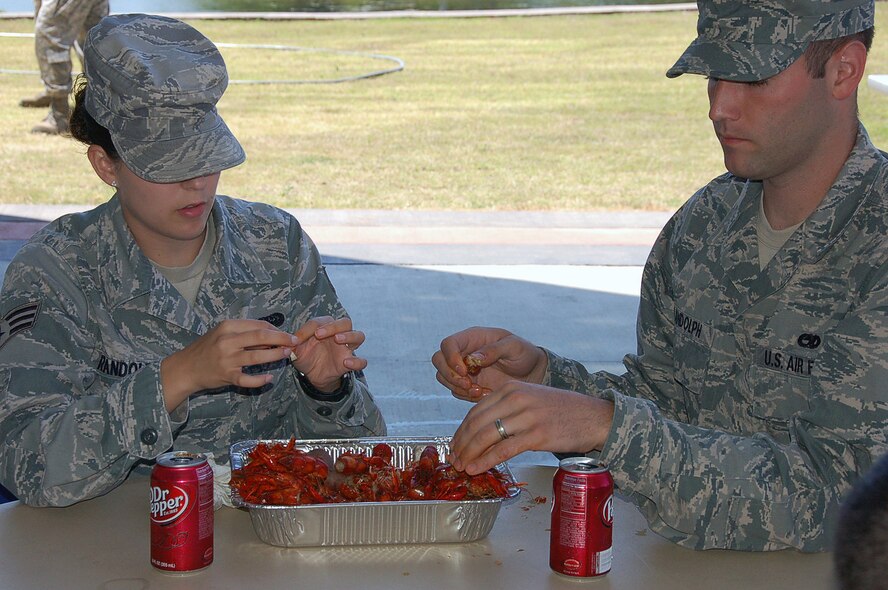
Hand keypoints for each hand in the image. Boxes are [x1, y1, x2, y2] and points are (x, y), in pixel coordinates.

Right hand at [161, 319, 297, 410]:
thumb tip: (271, 334)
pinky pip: (248, 379)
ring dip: (276, 356)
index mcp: (227, 327)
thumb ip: (244, 333)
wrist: (186, 368)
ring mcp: (227, 359)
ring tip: (287, 355)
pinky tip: (269, 378)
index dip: (276, 329)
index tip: (287, 334)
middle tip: (295, 341)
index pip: (258, 325)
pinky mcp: (226, 376)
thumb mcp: (222, 334)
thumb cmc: (207, 348)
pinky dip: (261, 380)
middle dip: (282, 339)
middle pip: (261, 337)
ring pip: (258, 357)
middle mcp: (227, 341)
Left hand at [291, 316, 366, 391]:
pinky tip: (347, 362)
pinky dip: (357, 361)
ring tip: (338, 339)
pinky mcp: (350, 363)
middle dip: (333, 326)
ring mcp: (346, 348)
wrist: (312, 375)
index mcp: (325, 328)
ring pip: (359, 336)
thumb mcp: (296, 350)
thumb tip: (285, 341)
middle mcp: (339, 335)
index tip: (297, 340)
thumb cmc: (306, 357)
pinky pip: (362, 361)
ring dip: (350, 336)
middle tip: (319, 334)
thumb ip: (292, 344)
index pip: (321, 322)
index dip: (308, 329)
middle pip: (345, 322)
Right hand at [431, 326, 547, 401]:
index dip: (450, 358)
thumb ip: (494, 350)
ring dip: (458, 388)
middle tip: (468, 385)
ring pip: (444, 378)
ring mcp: (463, 369)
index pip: (448, 344)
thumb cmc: (523, 353)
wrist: (531, 373)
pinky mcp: (467, 384)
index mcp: (472, 338)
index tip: (465, 371)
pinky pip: (456, 391)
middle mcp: (463, 352)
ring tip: (480, 392)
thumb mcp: (514, 347)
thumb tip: (473, 358)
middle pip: (439, 361)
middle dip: (450, 375)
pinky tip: (485, 395)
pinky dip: (467, 396)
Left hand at [448, 380, 613, 474]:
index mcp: (511, 388)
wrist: (594, 416)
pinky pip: (503, 449)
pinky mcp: (537, 435)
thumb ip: (507, 409)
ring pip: (486, 436)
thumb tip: (481, 431)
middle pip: (477, 423)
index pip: (476, 410)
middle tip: (454, 459)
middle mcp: (516, 398)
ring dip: (470, 454)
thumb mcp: (531, 398)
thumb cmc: (562, 410)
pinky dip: (486, 460)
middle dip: (462, 444)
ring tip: (462, 467)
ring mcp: (526, 416)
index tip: (455, 445)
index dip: (461, 431)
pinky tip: (476, 468)